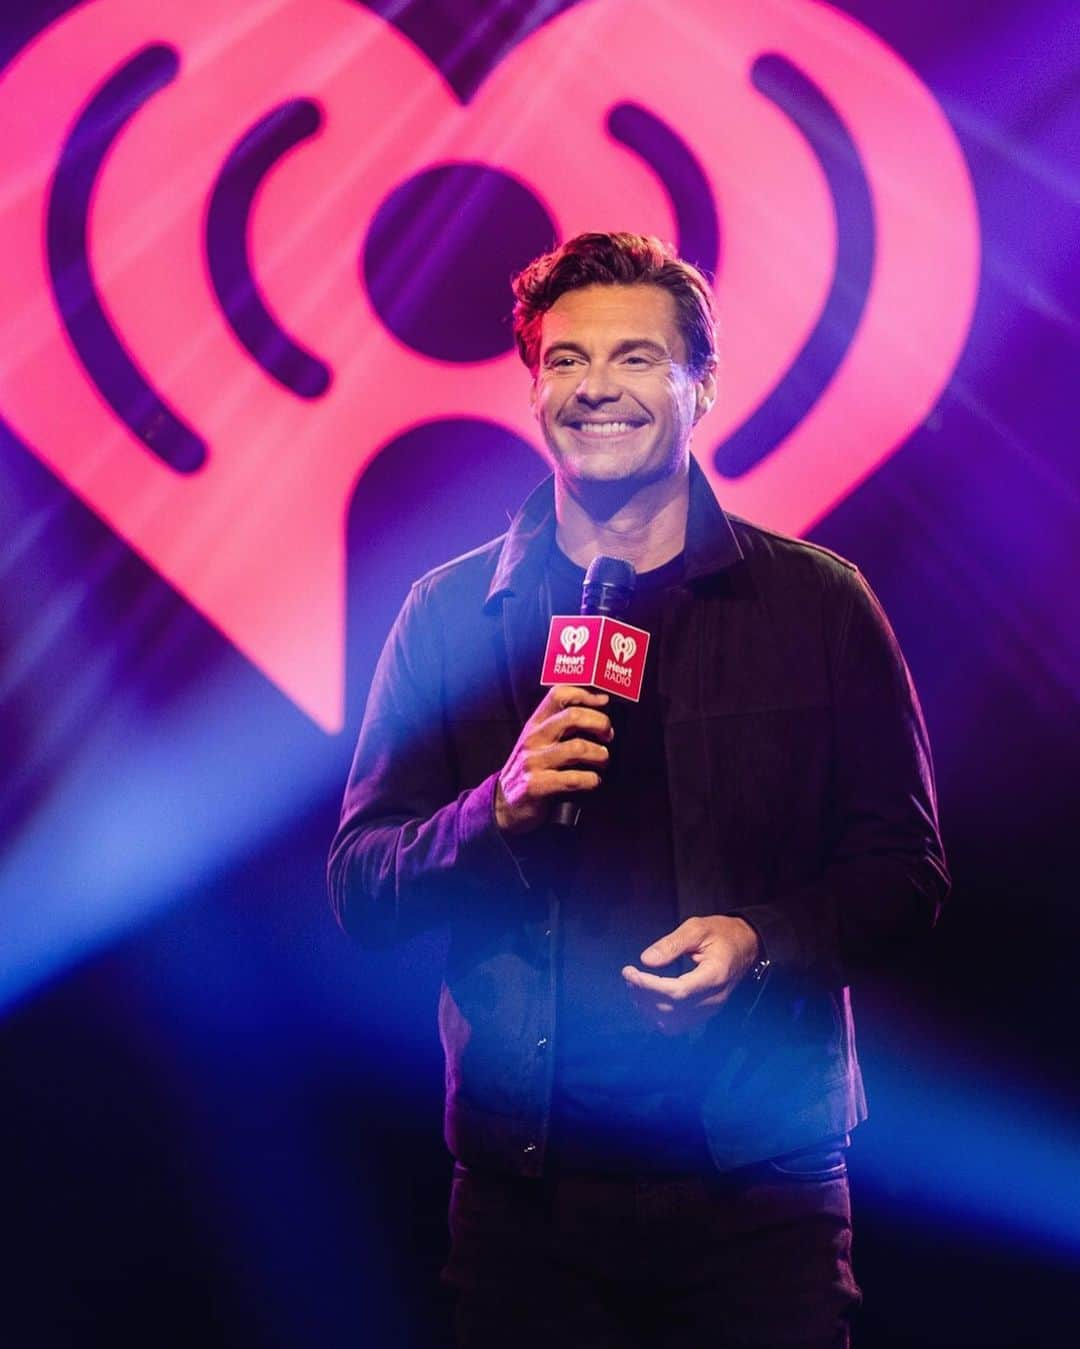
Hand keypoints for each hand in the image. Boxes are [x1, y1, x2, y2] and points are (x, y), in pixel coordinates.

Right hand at [494, 685, 613, 833]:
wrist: (504, 803)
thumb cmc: (532, 769)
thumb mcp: (539, 741)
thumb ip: (561, 725)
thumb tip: (601, 709)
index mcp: (535, 724)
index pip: (558, 694)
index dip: (585, 694)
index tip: (604, 702)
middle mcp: (533, 739)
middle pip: (572, 716)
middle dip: (600, 724)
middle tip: (608, 736)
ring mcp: (533, 762)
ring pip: (577, 748)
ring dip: (600, 755)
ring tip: (603, 761)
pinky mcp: (536, 786)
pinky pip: (573, 779)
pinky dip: (591, 780)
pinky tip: (593, 782)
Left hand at [621, 916, 760, 1034]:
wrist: (746, 946)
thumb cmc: (722, 934)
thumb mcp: (697, 928)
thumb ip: (672, 943)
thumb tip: (646, 960)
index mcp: (714, 975)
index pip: (678, 991)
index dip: (650, 986)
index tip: (630, 972)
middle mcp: (714, 999)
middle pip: (672, 1008)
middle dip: (644, 994)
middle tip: (628, 975)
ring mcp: (710, 1010)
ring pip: (672, 1022)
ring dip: (648, 1007)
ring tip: (634, 986)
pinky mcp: (705, 1013)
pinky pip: (677, 1025)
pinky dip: (657, 1015)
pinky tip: (647, 999)